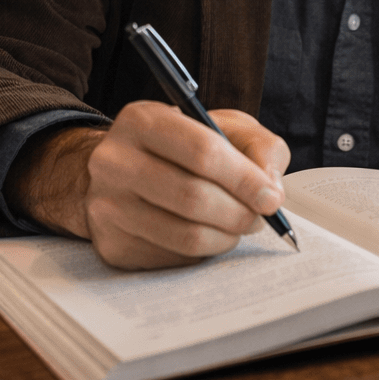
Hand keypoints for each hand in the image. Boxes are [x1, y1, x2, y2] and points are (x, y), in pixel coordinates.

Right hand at [4, 102, 290, 269]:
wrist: (125, 171)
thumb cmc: (184, 146)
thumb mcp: (225, 127)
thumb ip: (260, 147)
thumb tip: (271, 190)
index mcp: (142, 120)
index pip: (203, 152)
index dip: (245, 179)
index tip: (271, 198)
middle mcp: (114, 162)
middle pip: (193, 197)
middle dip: (239, 213)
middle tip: (259, 218)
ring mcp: (106, 207)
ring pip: (184, 236)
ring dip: (225, 237)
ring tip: (237, 226)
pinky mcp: (111, 245)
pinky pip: (172, 259)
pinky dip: (202, 252)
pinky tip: (206, 234)